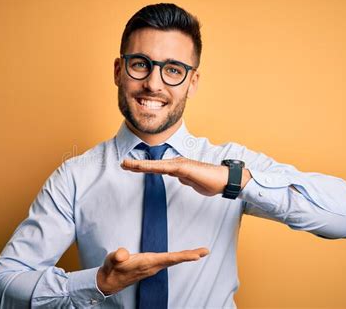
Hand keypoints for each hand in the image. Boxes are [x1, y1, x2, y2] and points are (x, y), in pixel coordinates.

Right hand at [96, 247, 208, 294]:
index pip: (168, 259)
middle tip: (206, 250)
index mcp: (146, 263)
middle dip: (191, 255)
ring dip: (187, 256)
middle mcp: (153, 266)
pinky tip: (183, 256)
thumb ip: (117, 256)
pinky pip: (169, 260)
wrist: (109, 282)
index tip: (197, 255)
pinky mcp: (151, 266)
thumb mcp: (111, 260)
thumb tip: (122, 254)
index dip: (183, 256)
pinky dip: (178, 257)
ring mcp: (153, 267)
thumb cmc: (111, 269)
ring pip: (173, 260)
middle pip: (175, 260)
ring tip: (200, 252)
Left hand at [121, 157, 250, 195]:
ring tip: (127, 164)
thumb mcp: (192, 182)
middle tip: (122, 163)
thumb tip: (179, 178)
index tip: (130, 167)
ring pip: (156, 165)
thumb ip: (184, 179)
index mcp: (176, 168)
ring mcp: (179, 165)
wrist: (222, 180)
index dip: (143, 167)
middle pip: (152, 165)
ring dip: (140, 165)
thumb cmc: (209, 182)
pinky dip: (153, 167)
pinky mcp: (183, 167)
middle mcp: (176, 164)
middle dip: (137, 165)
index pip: (156, 168)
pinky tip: (144, 167)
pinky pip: (165, 168)